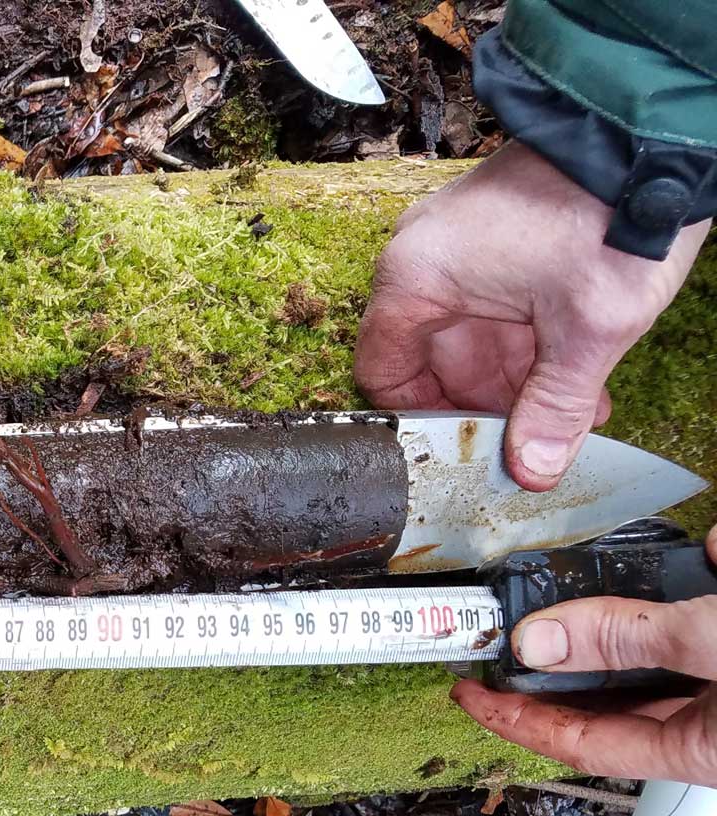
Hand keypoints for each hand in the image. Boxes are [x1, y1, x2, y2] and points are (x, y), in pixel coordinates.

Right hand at [355, 142, 709, 490]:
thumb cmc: (607, 217)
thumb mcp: (587, 331)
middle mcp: (421, 258)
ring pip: (469, 337)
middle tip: (535, 438)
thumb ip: (554, 408)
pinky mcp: (490, 234)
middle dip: (487, 405)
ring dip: (516, 379)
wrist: (643, 133)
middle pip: (431, 360)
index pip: (383, 373)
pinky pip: (491, 305)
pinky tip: (576, 372)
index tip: (470, 449)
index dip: (425, 421)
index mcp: (415, 279)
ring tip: (573, 411)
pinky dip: (527, 342)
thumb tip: (532, 472)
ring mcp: (454, 242)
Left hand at [454, 531, 716, 783]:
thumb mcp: (712, 644)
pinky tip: (690, 556)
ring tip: (562, 598)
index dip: (514, 719)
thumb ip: (627, 641)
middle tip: (500, 638)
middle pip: (607, 699)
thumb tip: (538, 641)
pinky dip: (682, 583)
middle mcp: (707, 723)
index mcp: (695, 749)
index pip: (578, 742)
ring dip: (616, 619)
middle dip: (551, 666)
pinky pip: (693, 614)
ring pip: (648, 654)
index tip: (467, 691)